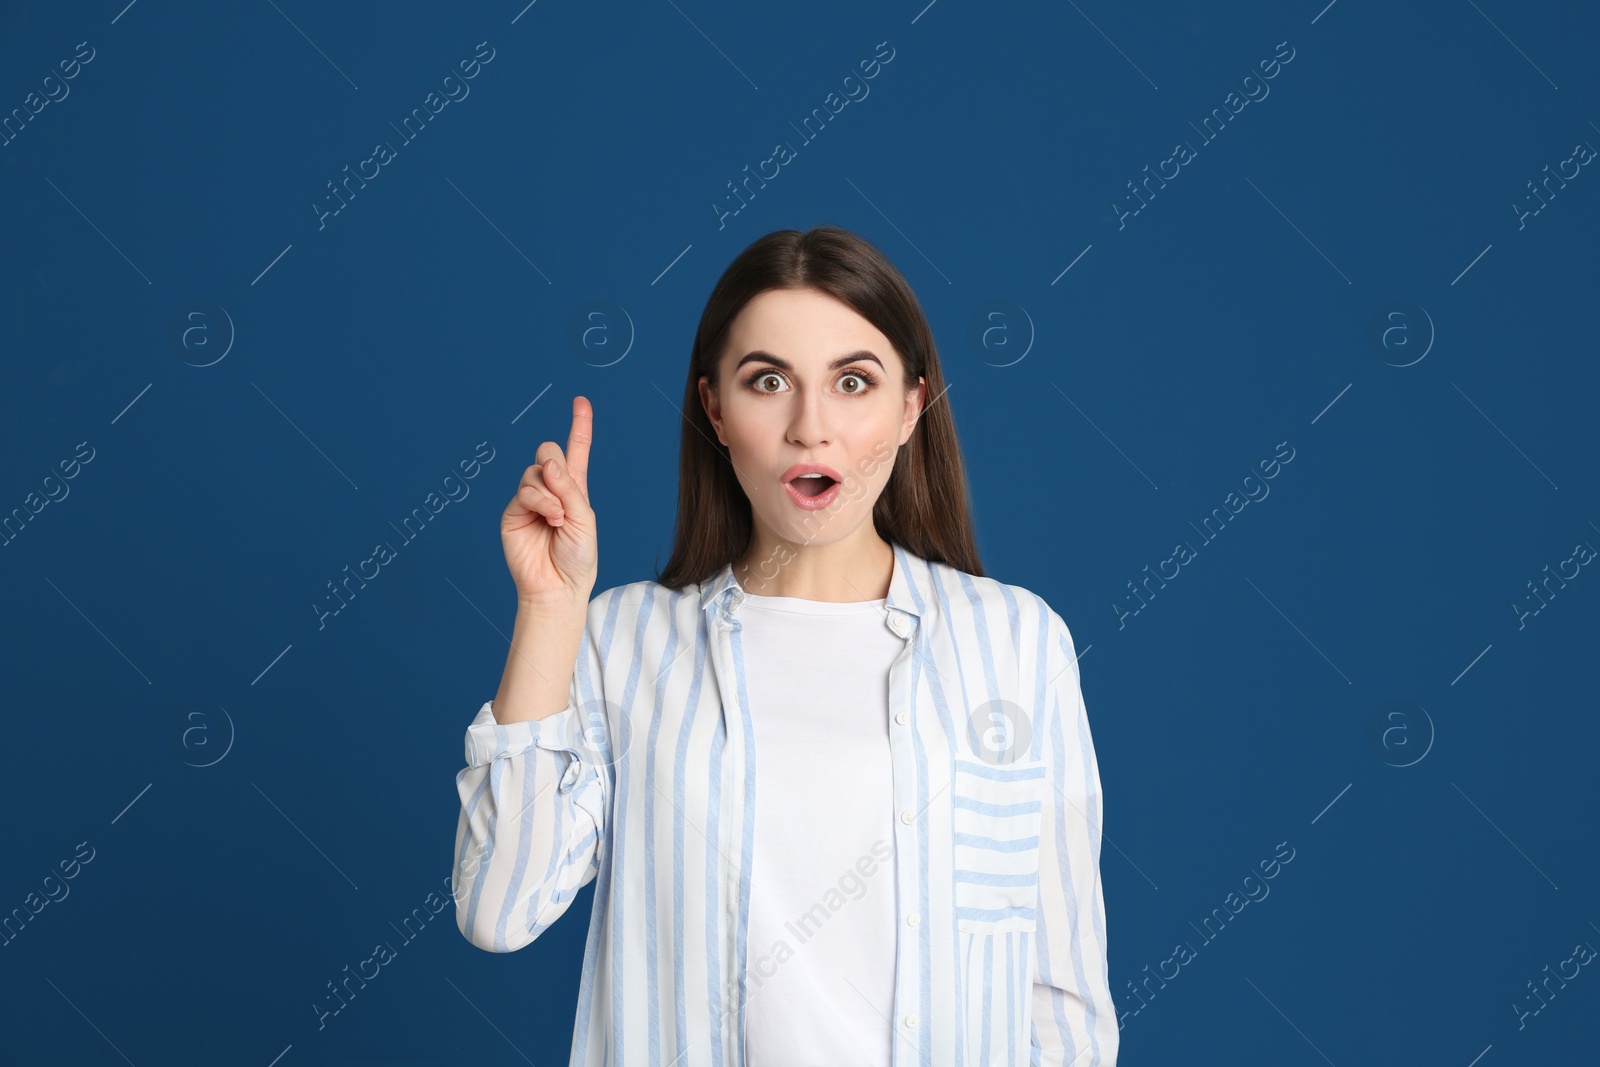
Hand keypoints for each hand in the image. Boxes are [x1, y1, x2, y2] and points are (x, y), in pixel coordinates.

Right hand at [500, 396, 596, 605]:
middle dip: (555, 463)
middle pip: (548, 452)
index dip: (579, 425)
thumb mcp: (584, 519)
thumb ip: (569, 489)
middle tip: (563, 489)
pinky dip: (540, 502)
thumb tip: (548, 462)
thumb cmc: (577, 557)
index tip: (581, 401)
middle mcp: (550, 490)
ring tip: (558, 518)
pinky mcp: (514, 512)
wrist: (557, 586)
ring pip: (534, 472)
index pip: (576, 451)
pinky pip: (524, 491)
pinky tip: (550, 519)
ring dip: (550, 493)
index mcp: (573, 488)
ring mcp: (530, 500)